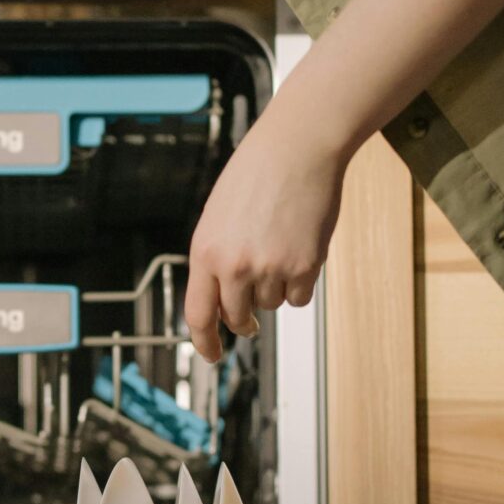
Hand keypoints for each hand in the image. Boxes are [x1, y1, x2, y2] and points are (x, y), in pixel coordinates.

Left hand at [186, 106, 346, 358]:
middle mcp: (235, 265)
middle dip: (244, 321)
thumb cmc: (256, 176)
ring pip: (271, 305)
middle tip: (251, 319)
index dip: (204, 342)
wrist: (297, 149)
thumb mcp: (217, 218)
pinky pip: (299, 297)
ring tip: (277, 248)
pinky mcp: (305, 266)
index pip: (198, 315)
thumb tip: (221, 301)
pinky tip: (298, 252)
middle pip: (237, 318)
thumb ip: (216, 259)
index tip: (211, 354)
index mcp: (205, 251)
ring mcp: (271, 268)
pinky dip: (299, 283)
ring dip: (274, 288)